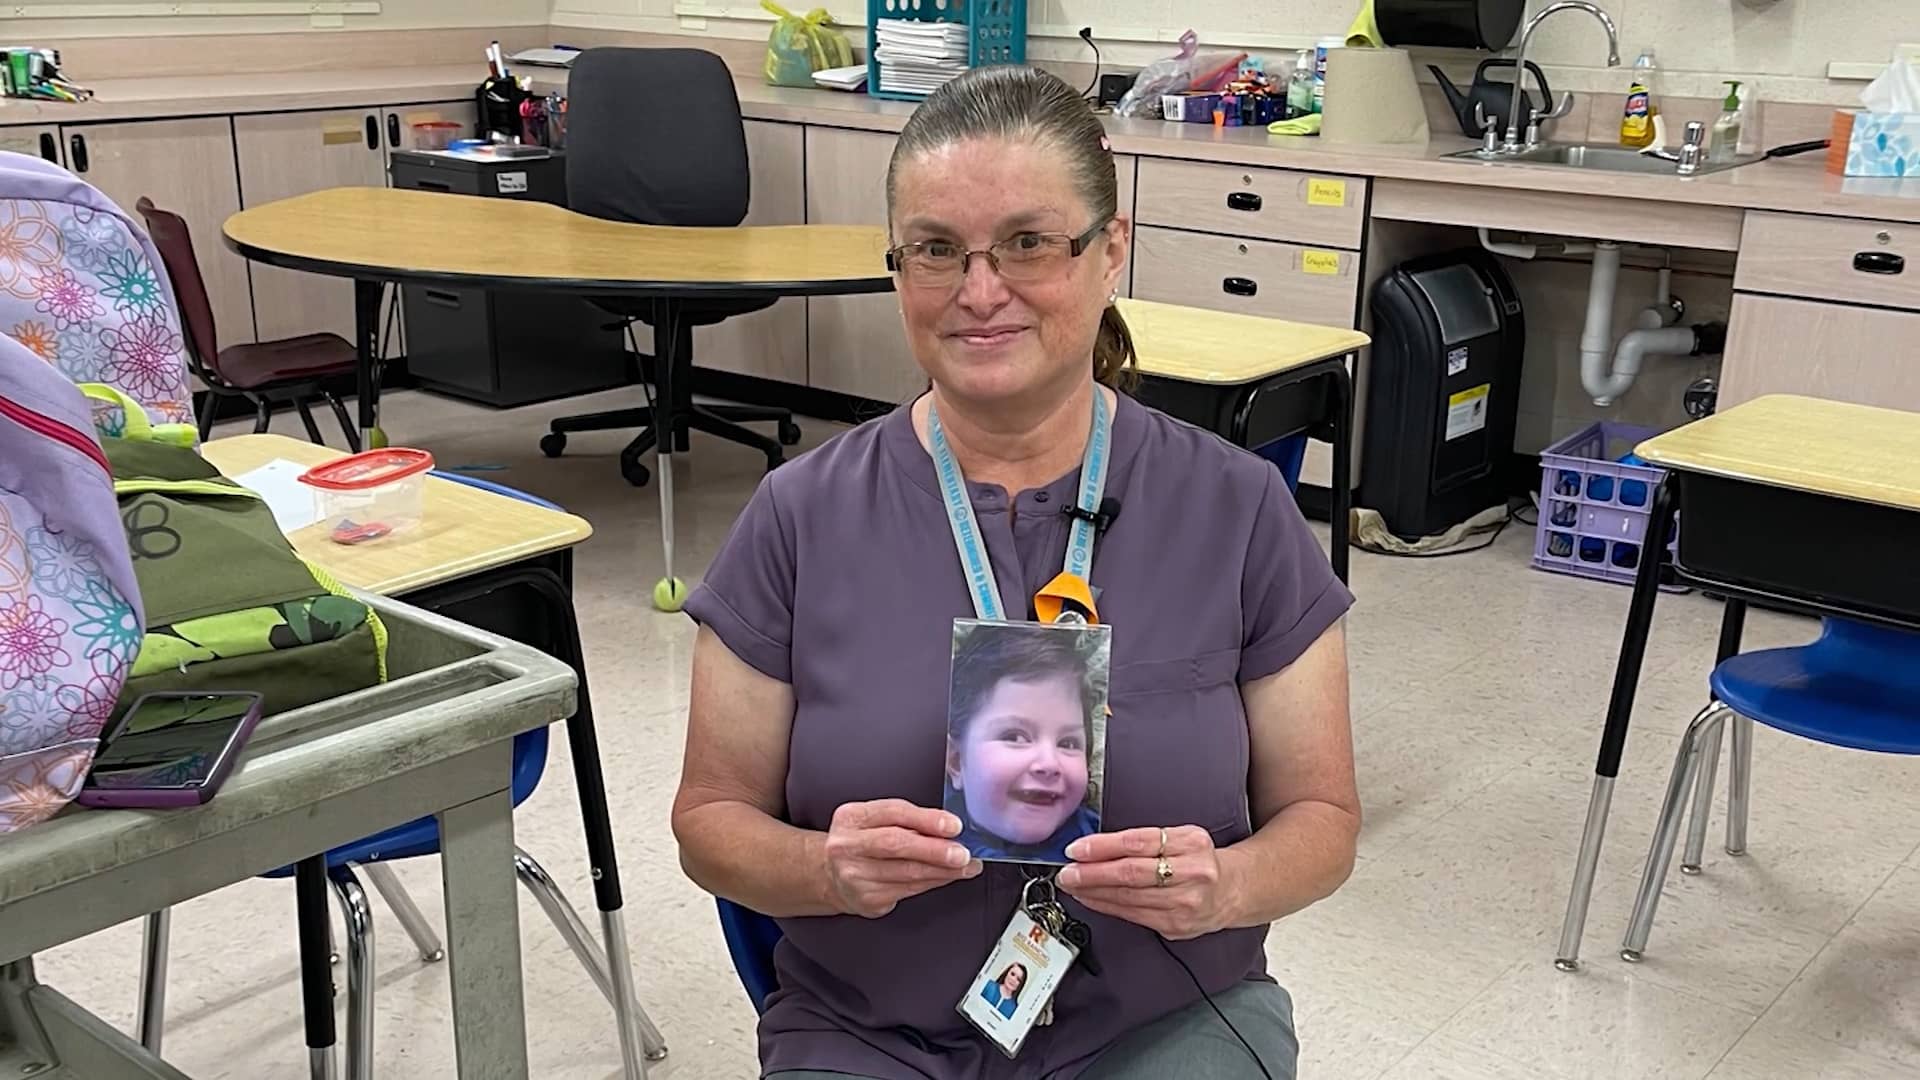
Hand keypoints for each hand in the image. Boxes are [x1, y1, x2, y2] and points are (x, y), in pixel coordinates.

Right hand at [823, 798, 982, 917]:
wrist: (832, 876)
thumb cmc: (862, 844)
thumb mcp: (875, 821)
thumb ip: (907, 820)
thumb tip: (948, 827)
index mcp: (851, 817)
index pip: (893, 812)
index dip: (927, 819)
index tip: (953, 826)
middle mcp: (847, 845)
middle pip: (896, 844)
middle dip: (935, 849)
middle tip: (962, 853)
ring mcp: (855, 875)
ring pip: (907, 872)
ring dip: (943, 870)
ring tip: (965, 866)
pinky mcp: (867, 899)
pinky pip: (909, 890)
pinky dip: (933, 882)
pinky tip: (947, 877)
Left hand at [1056, 826, 1239, 940]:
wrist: (1233, 890)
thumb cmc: (1200, 859)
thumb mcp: (1181, 837)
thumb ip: (1144, 840)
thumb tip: (1095, 845)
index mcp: (1191, 843)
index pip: (1138, 843)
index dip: (1103, 847)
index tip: (1077, 849)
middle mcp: (1192, 874)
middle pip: (1131, 873)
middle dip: (1092, 873)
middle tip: (1068, 871)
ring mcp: (1185, 904)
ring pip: (1128, 898)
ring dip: (1093, 892)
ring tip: (1073, 885)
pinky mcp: (1176, 926)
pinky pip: (1132, 915)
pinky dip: (1106, 906)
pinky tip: (1091, 899)